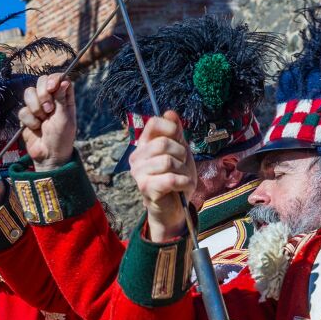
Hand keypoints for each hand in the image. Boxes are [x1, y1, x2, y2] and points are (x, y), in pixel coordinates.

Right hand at [19, 73, 76, 170]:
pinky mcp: (27, 116)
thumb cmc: (61, 138)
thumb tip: (64, 80)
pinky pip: (22, 110)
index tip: (52, 87)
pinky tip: (36, 128)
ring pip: (29, 93)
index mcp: (64, 98)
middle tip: (49, 110)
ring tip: (42, 121)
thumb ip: (62, 98)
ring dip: (35, 108)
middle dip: (42, 94)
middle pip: (42, 81)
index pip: (59, 78)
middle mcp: (51, 99)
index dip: (54, 79)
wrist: (49, 155)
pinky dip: (29, 120)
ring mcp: (38, 106)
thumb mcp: (65, 118)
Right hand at [128, 111, 195, 241]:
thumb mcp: (180, 151)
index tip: (179, 139)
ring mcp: (138, 173)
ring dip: (183, 170)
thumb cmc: (177, 178)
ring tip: (182, 178)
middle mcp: (136, 157)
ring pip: (168, 161)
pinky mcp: (146, 188)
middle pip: (163, 143)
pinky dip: (183, 182)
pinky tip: (183, 186)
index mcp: (144, 145)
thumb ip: (176, 133)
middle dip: (181, 154)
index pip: (153, 123)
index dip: (171, 128)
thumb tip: (170, 112)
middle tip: (182, 165)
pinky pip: (170, 178)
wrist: (175, 208)